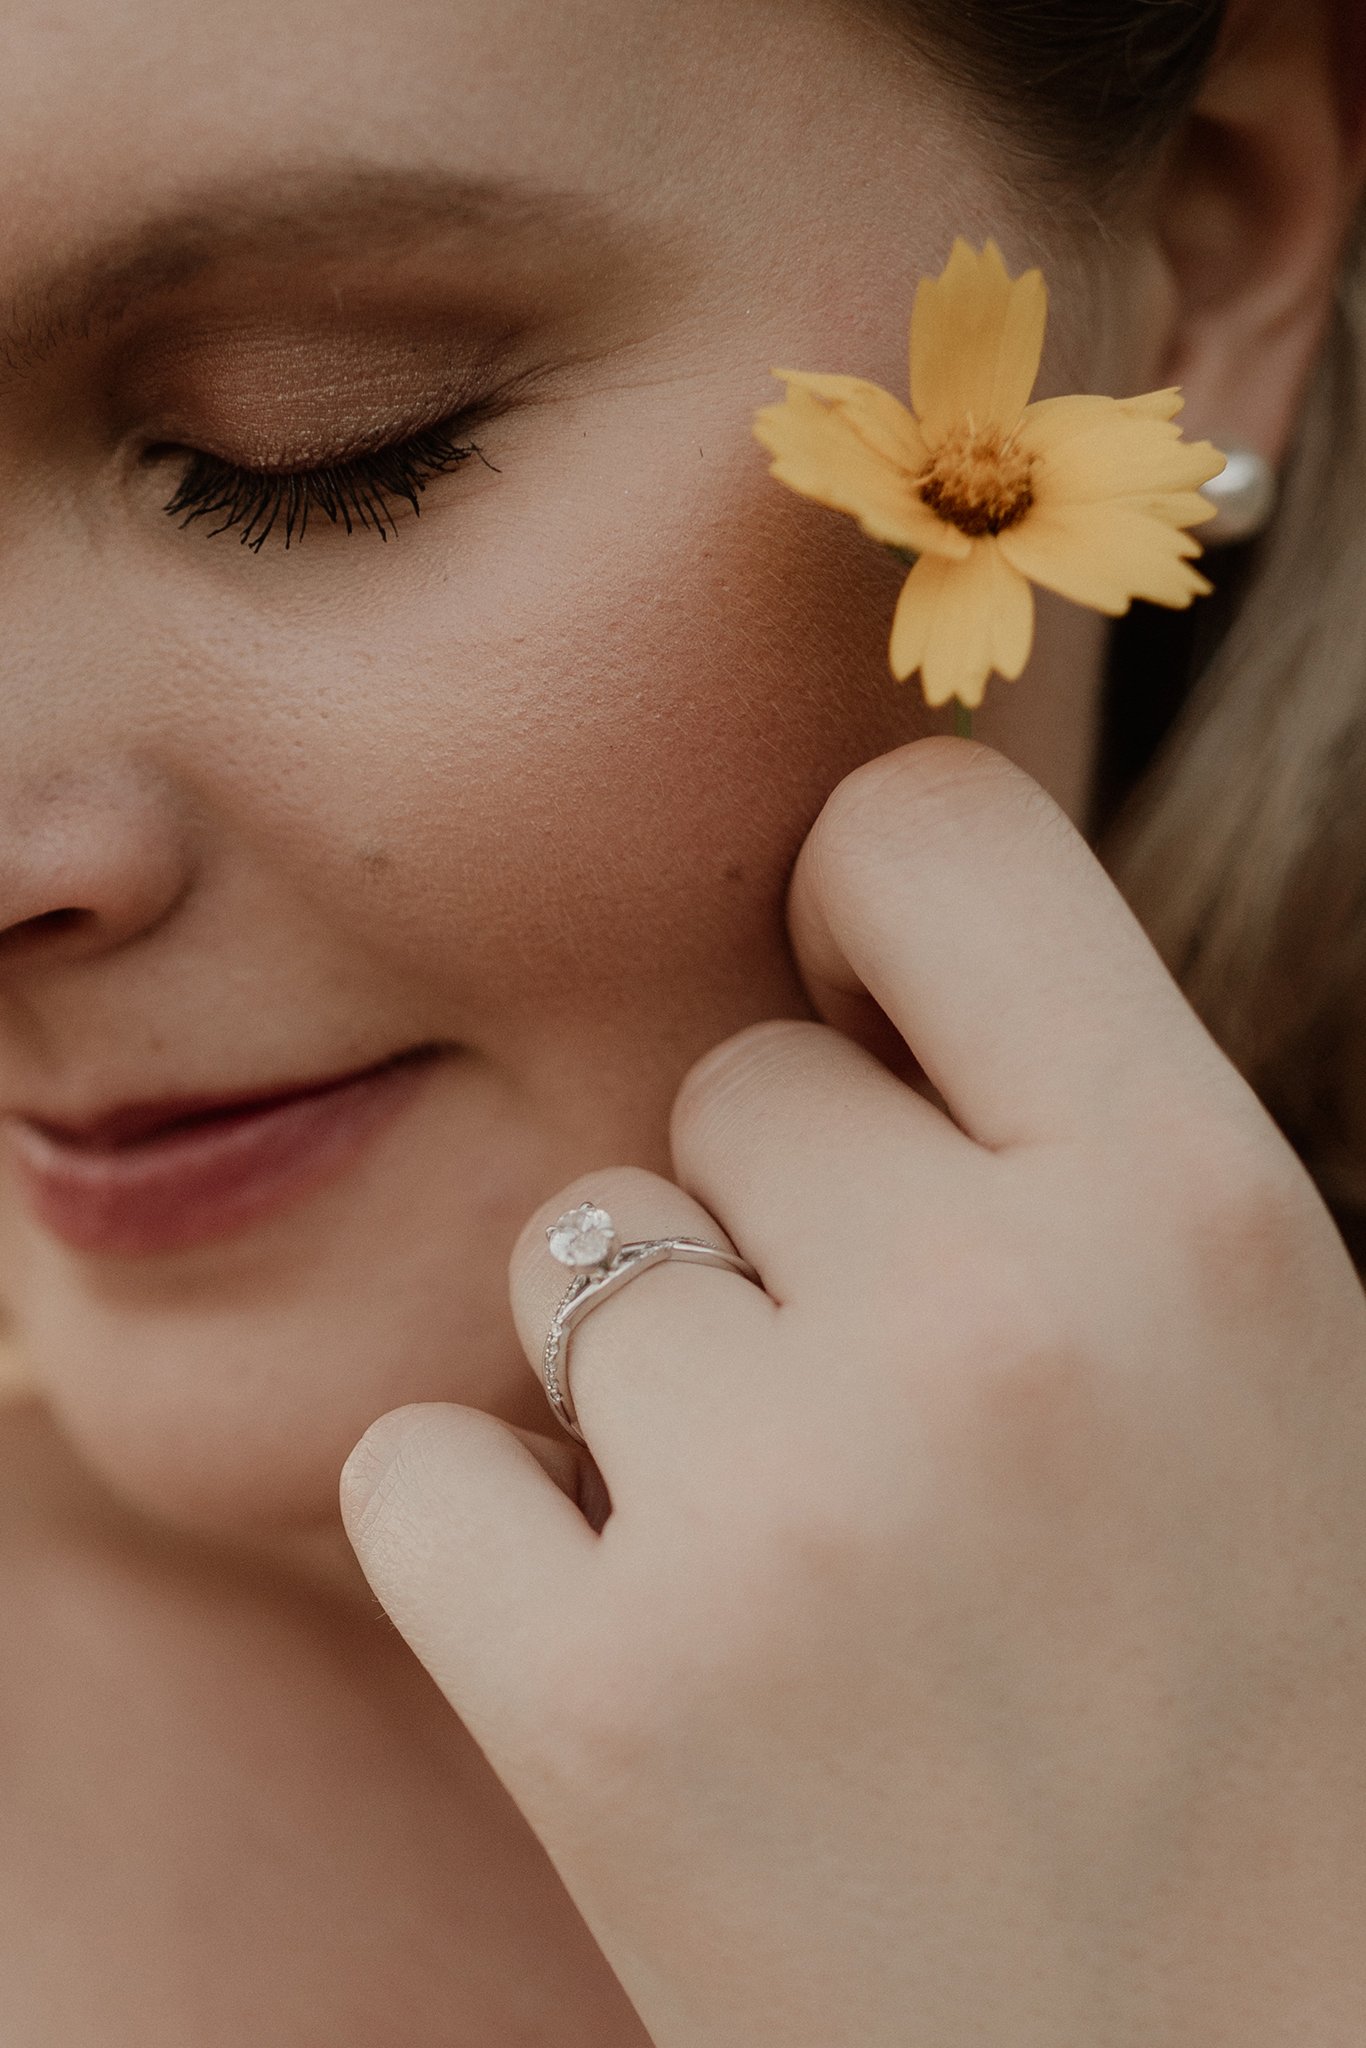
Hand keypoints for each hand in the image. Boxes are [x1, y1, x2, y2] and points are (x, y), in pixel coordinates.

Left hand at [340, 740, 1365, 2047]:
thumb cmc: (1242, 1701)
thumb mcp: (1251, 1362)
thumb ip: (1068, 1136)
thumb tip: (841, 962)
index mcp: (1199, 1210)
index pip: (928, 833)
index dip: (862, 907)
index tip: (860, 1029)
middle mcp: (999, 1324)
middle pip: (728, 1081)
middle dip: (781, 1224)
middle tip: (898, 1430)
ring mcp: (784, 1515)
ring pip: (571, 1259)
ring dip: (648, 1389)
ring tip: (806, 1574)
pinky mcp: (595, 1700)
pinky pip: (420, 1458)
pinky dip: (497, 1539)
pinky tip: (656, 1660)